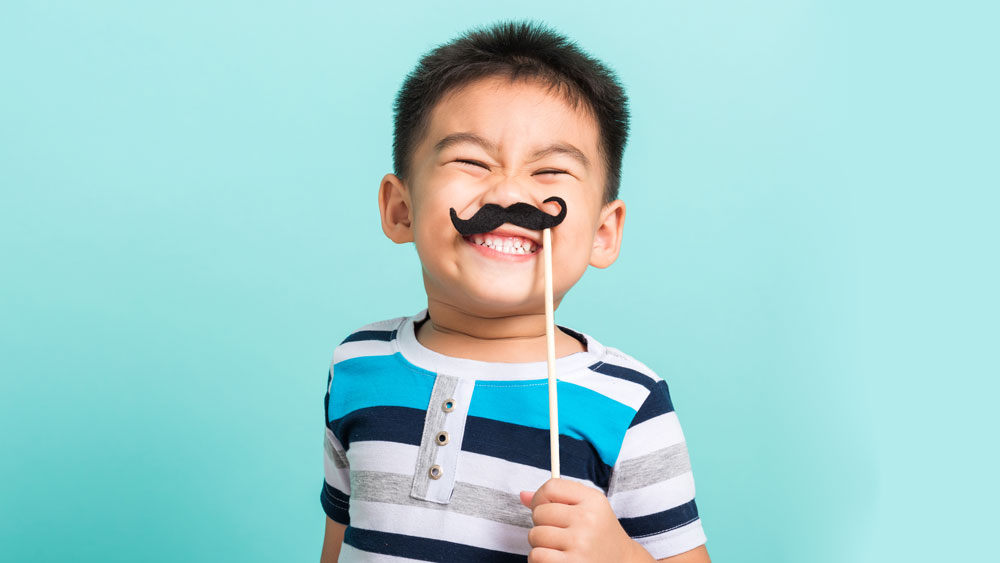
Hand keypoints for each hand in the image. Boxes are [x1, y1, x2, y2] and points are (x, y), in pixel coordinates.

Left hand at [520, 478, 652, 562]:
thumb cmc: (598, 535)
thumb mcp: (587, 509)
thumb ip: (556, 499)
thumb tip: (523, 496)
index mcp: (592, 500)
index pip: (550, 488)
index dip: (541, 499)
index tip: (547, 509)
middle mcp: (588, 519)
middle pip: (539, 513)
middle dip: (543, 524)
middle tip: (560, 534)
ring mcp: (580, 543)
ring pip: (534, 536)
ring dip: (541, 545)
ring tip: (559, 548)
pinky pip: (536, 556)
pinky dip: (540, 560)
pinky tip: (556, 560)